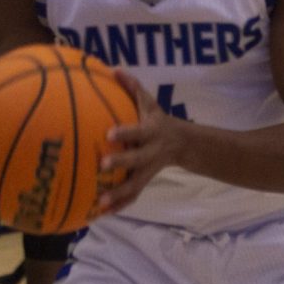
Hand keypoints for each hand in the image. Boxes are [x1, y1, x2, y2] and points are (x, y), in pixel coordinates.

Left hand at [97, 71, 184, 212]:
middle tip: (101, 167)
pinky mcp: (145, 181)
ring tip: (100, 203)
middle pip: (137, 160)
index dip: (126, 133)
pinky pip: (132, 195)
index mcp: (151, 132)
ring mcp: (148, 169)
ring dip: (118, 195)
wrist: (184, 144)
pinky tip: (101, 214)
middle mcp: (151, 152)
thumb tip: (113, 69)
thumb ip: (132, 87)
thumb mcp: (150, 103)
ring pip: (135, 184)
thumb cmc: (158, 120)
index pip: (138, 132)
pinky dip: (119, 205)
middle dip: (121, 163)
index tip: (108, 134)